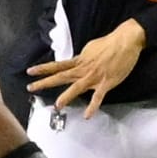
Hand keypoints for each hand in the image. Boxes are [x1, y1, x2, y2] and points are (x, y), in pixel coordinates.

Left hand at [27, 19, 144, 117]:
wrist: (126, 41)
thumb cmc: (110, 43)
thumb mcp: (91, 48)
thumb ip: (82, 58)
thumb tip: (77, 62)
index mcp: (79, 60)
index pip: (58, 65)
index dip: (43, 68)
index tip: (30, 71)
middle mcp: (83, 69)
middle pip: (61, 76)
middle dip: (44, 82)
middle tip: (30, 88)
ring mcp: (93, 77)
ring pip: (76, 87)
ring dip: (66, 96)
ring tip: (57, 106)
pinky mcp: (105, 83)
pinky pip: (98, 97)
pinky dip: (92, 107)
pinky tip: (87, 116)